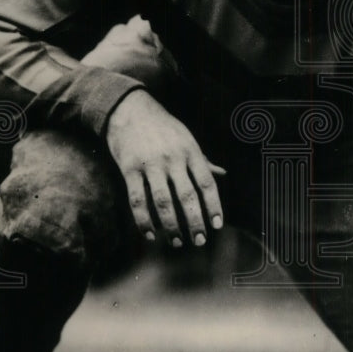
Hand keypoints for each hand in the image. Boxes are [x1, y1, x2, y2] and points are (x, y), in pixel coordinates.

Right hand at [106, 89, 224, 246]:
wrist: (129, 108)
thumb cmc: (163, 127)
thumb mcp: (187, 138)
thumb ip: (203, 160)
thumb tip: (223, 174)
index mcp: (190, 151)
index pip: (206, 183)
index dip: (214, 206)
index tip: (218, 225)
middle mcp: (172, 158)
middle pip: (187, 196)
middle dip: (195, 222)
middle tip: (200, 241)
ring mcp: (150, 164)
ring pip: (162, 202)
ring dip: (171, 227)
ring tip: (178, 242)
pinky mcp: (129, 168)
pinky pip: (137, 200)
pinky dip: (144, 221)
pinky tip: (151, 235)